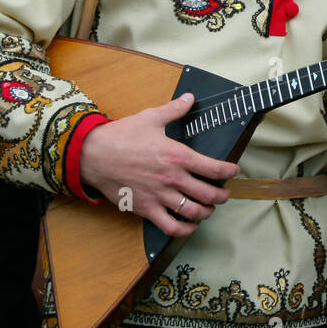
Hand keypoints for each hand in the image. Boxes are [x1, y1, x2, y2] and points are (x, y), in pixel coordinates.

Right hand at [78, 92, 238, 236]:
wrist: (92, 155)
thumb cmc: (121, 136)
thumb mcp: (151, 117)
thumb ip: (174, 109)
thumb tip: (189, 97)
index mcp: (177, 156)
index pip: (214, 168)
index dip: (229, 171)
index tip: (234, 170)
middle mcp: (172, 179)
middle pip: (209, 194)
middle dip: (222, 195)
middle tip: (224, 193)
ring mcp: (160, 196)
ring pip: (194, 212)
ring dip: (207, 212)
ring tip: (209, 208)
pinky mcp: (146, 209)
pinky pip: (171, 227)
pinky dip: (184, 230)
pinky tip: (189, 225)